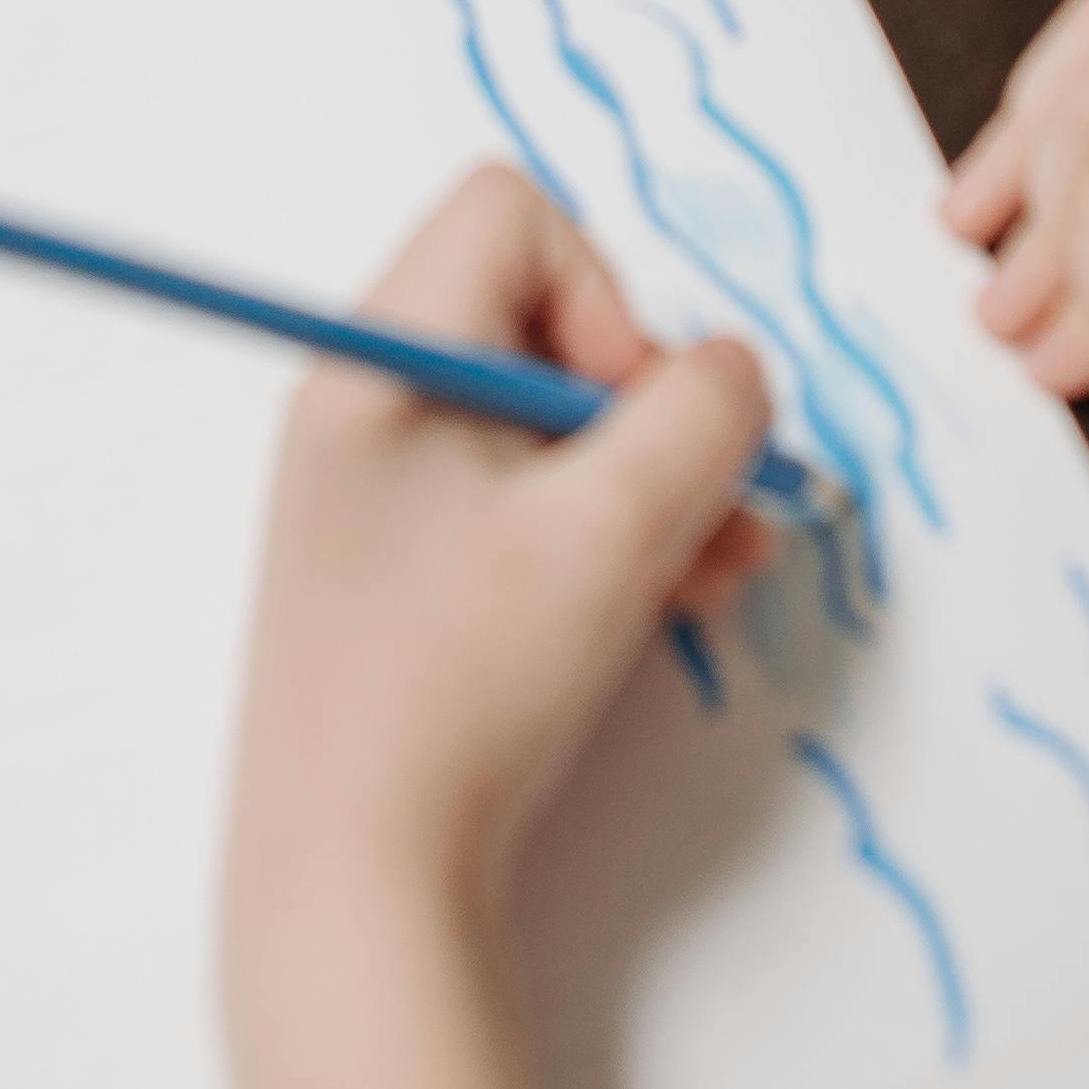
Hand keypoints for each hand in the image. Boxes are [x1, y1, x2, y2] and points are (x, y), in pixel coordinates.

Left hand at [222, 167, 769, 1088]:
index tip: (629, 417)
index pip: (510, 215)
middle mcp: (367, 399)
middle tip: (710, 505)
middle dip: (649, 407)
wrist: (355, 875)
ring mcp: (380, 489)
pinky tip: (667, 605)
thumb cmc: (459, 686)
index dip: (602, 294)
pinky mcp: (406, 567)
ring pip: (547, 421)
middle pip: (542, 318)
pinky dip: (603, 535)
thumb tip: (733, 370)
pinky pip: (522, 500)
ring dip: (648, 481)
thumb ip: (698, 419)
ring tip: (717, 571)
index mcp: (379, 356)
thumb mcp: (610, 531)